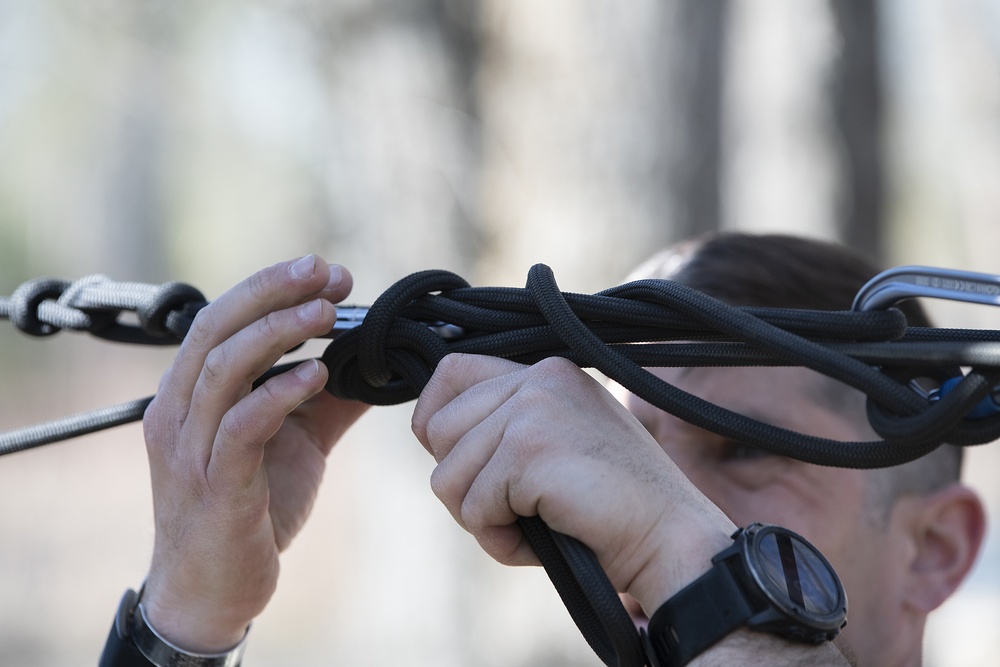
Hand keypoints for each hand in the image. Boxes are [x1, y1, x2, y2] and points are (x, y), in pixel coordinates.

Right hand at [140, 255, 368, 651]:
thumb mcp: (299, 442)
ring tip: (328, 314)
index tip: (329, 273)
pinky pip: (240, 426)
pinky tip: (317, 375)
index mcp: (193, 394)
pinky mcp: (214, 485)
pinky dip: (278, 393)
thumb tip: (378, 364)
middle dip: (272, 291)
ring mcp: (191, 448)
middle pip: (216, 328)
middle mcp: (179, 411)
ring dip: (278, 333)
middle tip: (326, 272)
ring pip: (223, 368)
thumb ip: (328, 401)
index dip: (272, 288)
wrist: (215, 590)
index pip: (223, 319)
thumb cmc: (253, 509)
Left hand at [410, 353, 735, 615]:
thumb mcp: (560, 446)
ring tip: (534, 526)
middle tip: (514, 511)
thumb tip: (430, 430)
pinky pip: (473, 508)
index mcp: (548, 373)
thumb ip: (509, 427)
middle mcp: (539, 378)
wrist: (669, 539)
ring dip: (482, 518)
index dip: (436, 421)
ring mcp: (534, 409)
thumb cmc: (612, 509)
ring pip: (447, 475)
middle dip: (464, 485)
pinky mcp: (529, 449)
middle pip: (438, 430)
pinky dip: (500, 540)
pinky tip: (543, 537)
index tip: (459, 462)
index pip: (453, 371)